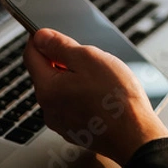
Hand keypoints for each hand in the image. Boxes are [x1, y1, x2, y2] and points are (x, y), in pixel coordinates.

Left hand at [24, 29, 167, 165]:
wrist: (136, 134)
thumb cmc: (116, 98)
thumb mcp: (89, 58)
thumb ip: (61, 46)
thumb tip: (41, 37)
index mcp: (48, 89)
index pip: (31, 55)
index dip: (40, 38)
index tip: (50, 32)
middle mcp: (49, 109)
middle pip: (46, 72)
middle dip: (63, 59)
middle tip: (88, 57)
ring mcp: (61, 122)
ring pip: (60, 88)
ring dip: (74, 77)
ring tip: (99, 77)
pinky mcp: (75, 130)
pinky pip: (70, 104)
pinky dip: (81, 94)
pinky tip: (101, 94)